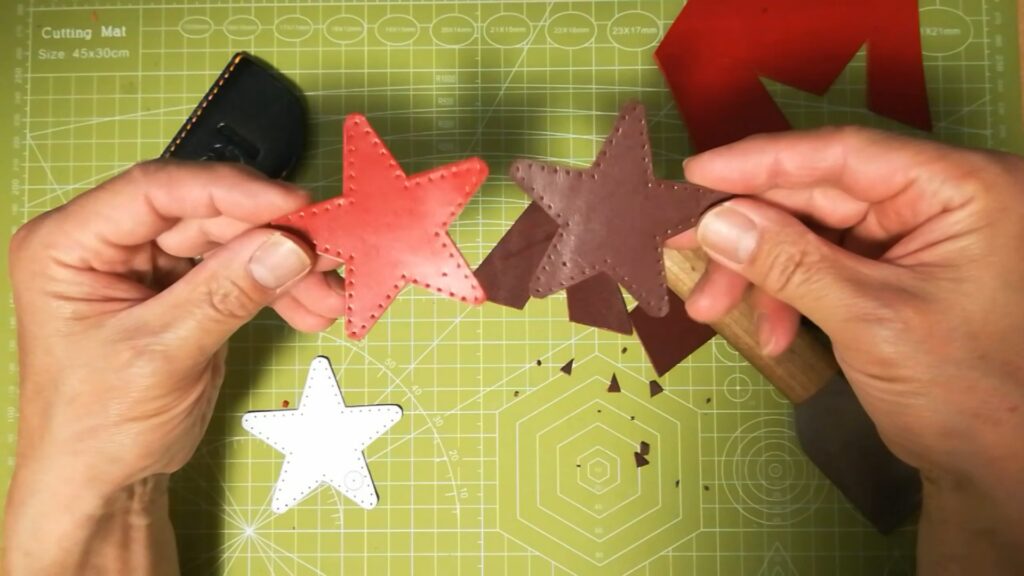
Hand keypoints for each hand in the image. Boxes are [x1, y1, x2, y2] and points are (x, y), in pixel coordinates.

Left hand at [3, 161, 344, 574]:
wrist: (103, 483)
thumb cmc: (96, 428)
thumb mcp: (160, 357)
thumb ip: (225, 294)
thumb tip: (289, 246)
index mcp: (69, 244)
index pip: (154, 192)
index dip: (227, 191)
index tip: (290, 203)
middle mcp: (110, 244)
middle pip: (202, 215)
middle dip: (269, 234)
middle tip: (325, 249)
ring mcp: (150, 266)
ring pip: (231, 241)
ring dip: (285, 265)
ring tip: (327, 294)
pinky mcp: (186, 289)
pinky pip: (242, 271)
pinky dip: (280, 287)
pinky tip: (312, 305)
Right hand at [669, 127, 1023, 572]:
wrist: (991, 464)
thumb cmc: (964, 391)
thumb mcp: (870, 319)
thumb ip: (789, 263)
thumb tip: (717, 221)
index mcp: (961, 189)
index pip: (846, 155)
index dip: (764, 162)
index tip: (698, 174)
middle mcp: (937, 201)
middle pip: (819, 193)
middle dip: (750, 230)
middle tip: (684, 245)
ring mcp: (913, 236)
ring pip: (810, 231)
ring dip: (758, 269)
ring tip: (713, 307)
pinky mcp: (890, 270)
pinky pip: (820, 264)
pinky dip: (786, 294)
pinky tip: (768, 331)